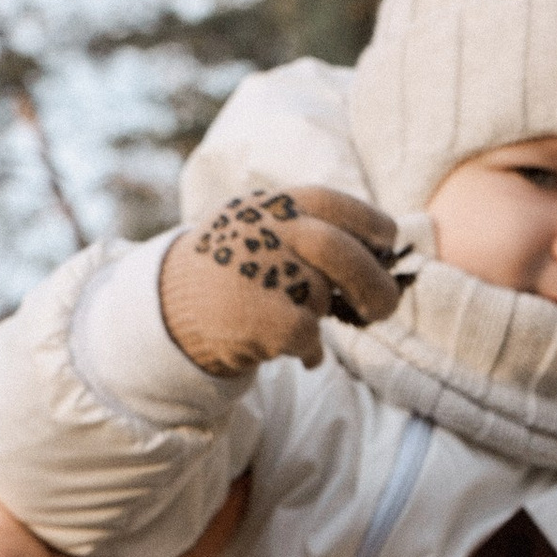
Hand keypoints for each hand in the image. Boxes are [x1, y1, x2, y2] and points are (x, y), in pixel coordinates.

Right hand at [159, 184, 408, 372]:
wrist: (169, 307)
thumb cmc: (232, 270)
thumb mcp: (261, 229)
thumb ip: (311, 231)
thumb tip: (385, 258)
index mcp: (273, 205)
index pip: (335, 203)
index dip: (371, 225)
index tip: (387, 243)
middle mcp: (266, 231)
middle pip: (342, 253)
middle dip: (374, 284)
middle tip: (382, 307)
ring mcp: (260, 270)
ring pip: (321, 299)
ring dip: (316, 316)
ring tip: (286, 317)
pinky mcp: (259, 315)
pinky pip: (310, 336)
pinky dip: (311, 350)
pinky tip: (298, 352)